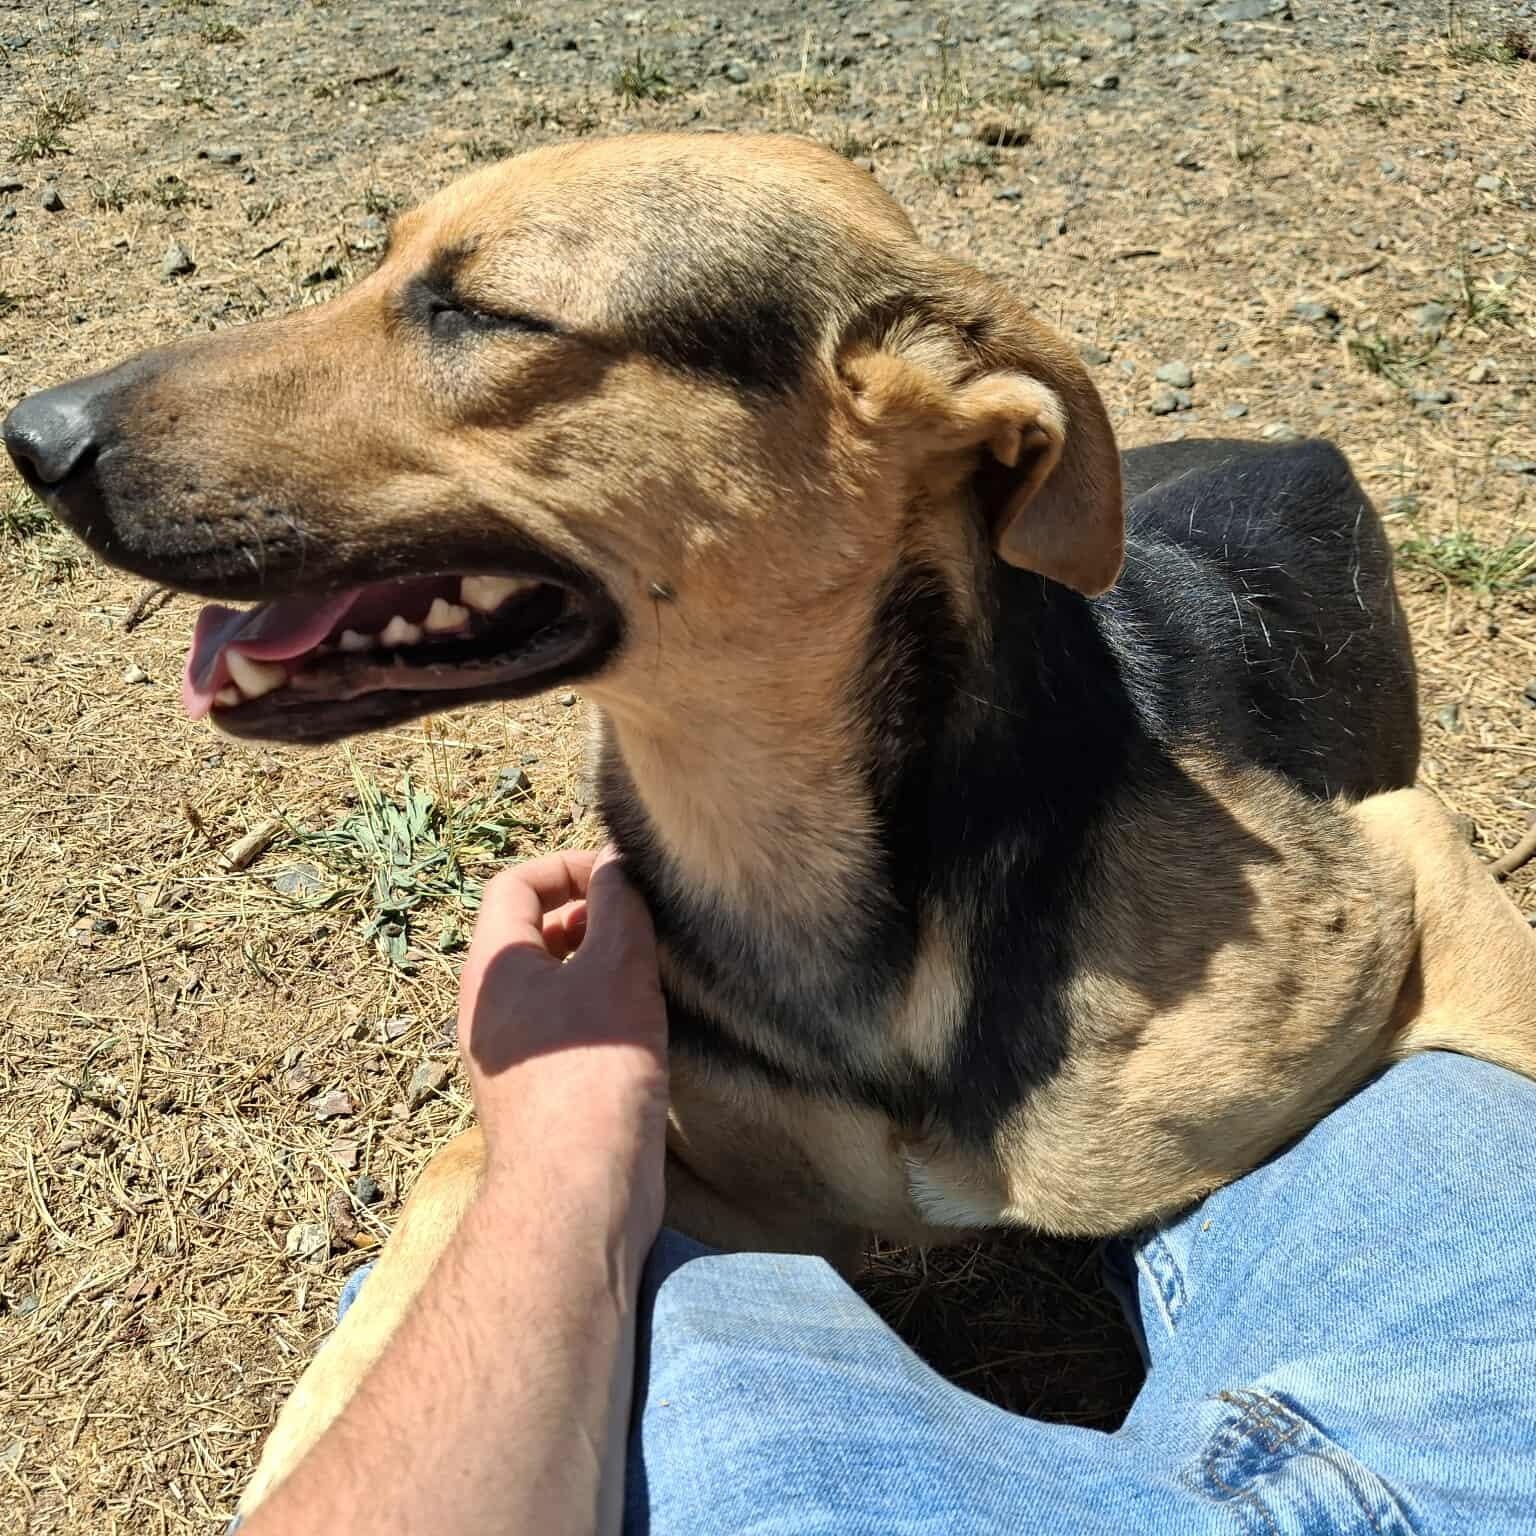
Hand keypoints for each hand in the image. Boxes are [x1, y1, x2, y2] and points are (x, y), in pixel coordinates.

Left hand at [456, 845, 668, 1251]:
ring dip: (598, 964)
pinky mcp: (535, 1093)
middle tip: (644, 921)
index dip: (568, 867)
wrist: (576, 1193)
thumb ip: (619, 904)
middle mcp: (488, 1008)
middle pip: (531, 931)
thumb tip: (619, 862)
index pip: (515, 884)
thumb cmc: (592, 1073)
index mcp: (492, 968)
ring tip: (650, 968)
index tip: (621, 878)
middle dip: (588, 915)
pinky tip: (644, 1023)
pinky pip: (562, 1026)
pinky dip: (599, 1009)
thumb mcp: (616, 968)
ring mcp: (508, 1054)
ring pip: (551, 982)